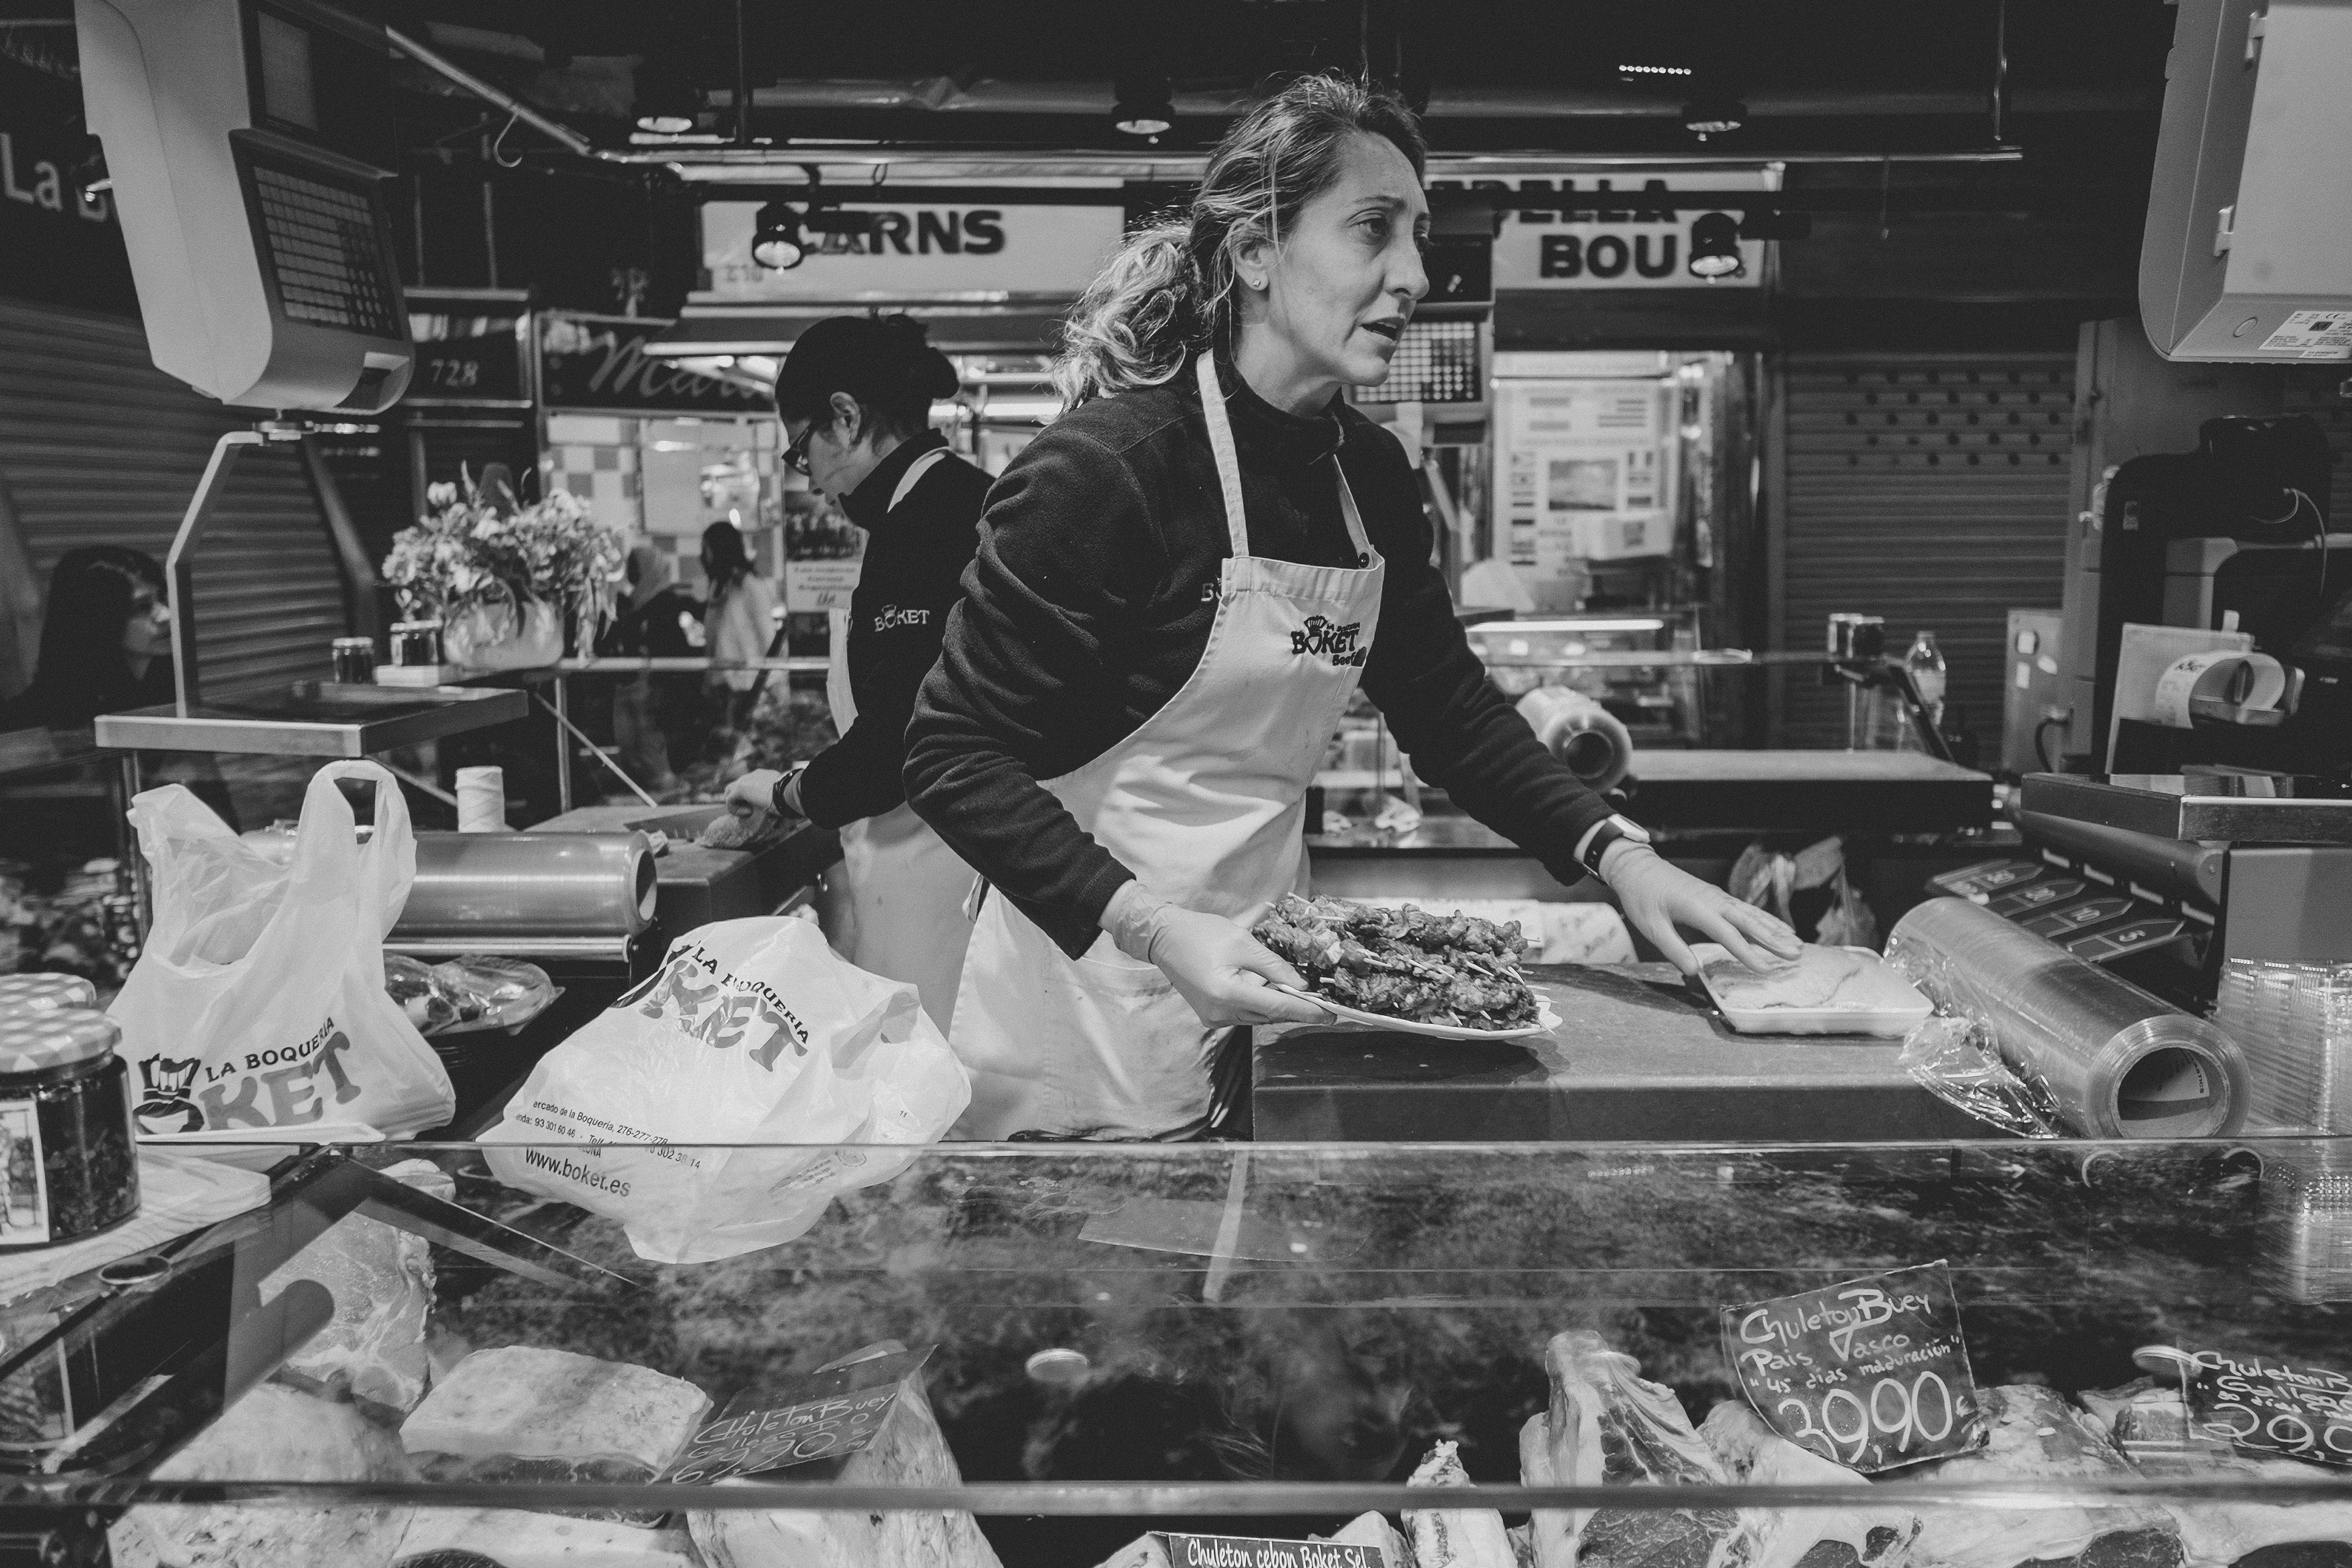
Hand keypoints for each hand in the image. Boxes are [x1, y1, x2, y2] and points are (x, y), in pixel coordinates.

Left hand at [724, 769, 782, 820]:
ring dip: (735, 803)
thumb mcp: (784, 797)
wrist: (787, 791)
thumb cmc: (791, 796)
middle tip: (749, 811)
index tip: (760, 807)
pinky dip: (735, 809)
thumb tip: (784, 816)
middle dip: (741, 799)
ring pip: (730, 791)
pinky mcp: (740, 788)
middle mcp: (754, 775)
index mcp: (766, 776)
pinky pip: (730, 800)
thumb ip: (780, 800)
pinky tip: (747, 813)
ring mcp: (746, 780)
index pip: (753, 783)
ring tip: (746, 813)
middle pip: (739, 785)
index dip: (752, 796)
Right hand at [1105, 887, 1331, 1027]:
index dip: (1308, 1011)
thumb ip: (1274, 966)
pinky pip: (1245, 1013)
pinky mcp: (1211, 1015)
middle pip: (1270, 1015)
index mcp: (1227, 994)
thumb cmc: (1201, 933)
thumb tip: (1301, 985)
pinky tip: (1272, 991)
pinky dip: (1262, 1003)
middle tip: (1324, 1005)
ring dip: (1280, 1006)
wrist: (1163, 937)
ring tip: (1303, 996)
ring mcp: (1214, 1017)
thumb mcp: (1243, 942)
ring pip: (1259, 1016)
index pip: (1278, 1006)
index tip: (1332, 1014)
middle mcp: (1220, 1013)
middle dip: (1297, 1008)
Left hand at [1603, 842, 1802, 975]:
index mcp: (1697, 907)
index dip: (1747, 953)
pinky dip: (1765, 920)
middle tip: (1797, 955)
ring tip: (1797, 944)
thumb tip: (1694, 971)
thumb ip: (1673, 949)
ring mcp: (1717, 896)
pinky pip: (1746, 909)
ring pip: (1752, 914)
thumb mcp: (1650, 926)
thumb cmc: (1642, 896)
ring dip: (1775, 930)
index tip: (1765, 969)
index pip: (1728, 934)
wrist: (1637, 867)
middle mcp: (1713, 900)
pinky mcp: (1717, 896)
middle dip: (1774, 939)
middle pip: (1749, 922)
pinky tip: (1778, 928)